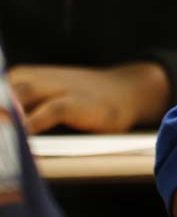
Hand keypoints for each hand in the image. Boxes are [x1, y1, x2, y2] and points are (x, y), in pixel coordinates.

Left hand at [8, 62, 169, 133]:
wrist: (124, 90)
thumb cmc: (76, 101)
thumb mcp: (39, 101)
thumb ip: (13, 115)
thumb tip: (0, 134)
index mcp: (15, 80)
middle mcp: (29, 81)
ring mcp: (54, 88)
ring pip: (16, 99)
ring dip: (3, 118)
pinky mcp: (76, 101)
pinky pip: (49, 111)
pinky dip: (31, 124)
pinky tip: (21, 137)